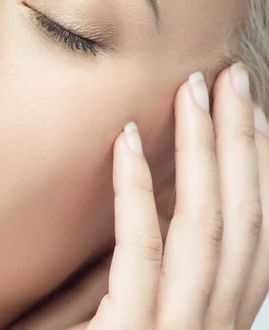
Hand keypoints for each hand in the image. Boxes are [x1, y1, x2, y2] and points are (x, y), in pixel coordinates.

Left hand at [12, 64, 268, 328]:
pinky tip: (127, 140)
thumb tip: (149, 203)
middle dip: (241, 142)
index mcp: (215, 318)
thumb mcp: (130, 310)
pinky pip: (142, 251)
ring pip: (206, 228)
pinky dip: (135, 191)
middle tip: (231, 79)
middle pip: (241, 220)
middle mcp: (211, 326)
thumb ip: (144, 268)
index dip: (256, 168)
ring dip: (203, 150)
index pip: (251, 233)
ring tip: (193, 91)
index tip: (244, 112)